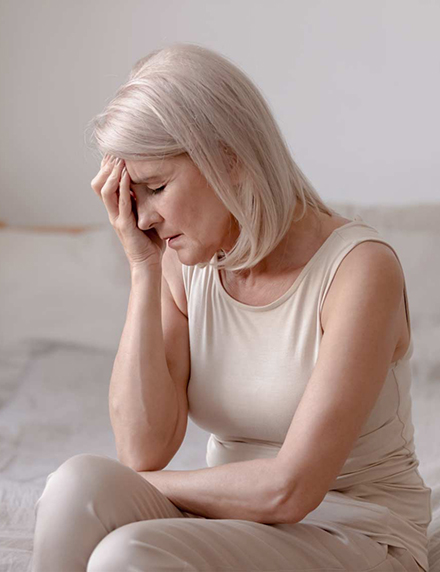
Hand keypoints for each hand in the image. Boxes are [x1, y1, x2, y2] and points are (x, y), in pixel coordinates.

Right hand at [91, 154, 165, 269]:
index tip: (115, 150)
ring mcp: (116, 218)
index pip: (104, 182)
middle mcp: (112, 212)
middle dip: (106, 166)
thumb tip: (152, 181)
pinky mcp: (125, 225)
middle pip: (98, 183)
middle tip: (115, 150)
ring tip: (119, 158)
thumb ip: (144, 200)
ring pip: (105, 190)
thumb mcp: (145, 214)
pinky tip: (127, 174)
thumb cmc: (149, 240)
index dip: (106, 166)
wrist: (148, 263)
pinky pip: (121, 202)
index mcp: (116, 208)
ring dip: (112, 173)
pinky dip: (123, 187)